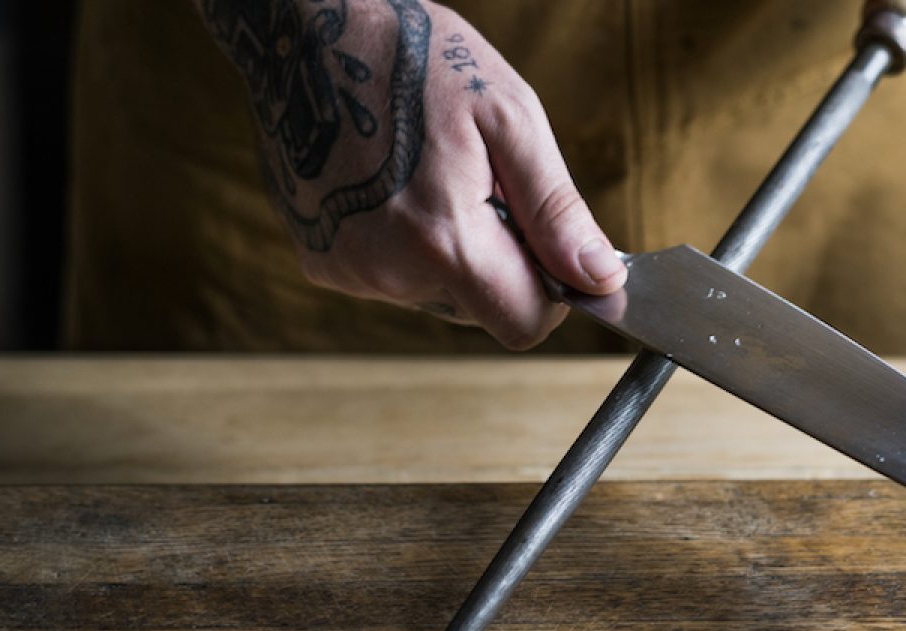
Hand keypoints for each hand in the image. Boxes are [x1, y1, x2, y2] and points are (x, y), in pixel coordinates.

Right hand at [198, 0, 622, 349]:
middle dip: (501, 262)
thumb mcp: (509, 118)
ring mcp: (348, 269)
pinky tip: (397, 183)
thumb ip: (557, 210)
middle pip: (482, 311)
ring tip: (435, 175)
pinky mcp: (321, 260)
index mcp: (442, 240)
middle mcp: (387, 271)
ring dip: (455, 251)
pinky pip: (395, 277)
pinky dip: (411, 244)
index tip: (550, 247)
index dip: (551, 294)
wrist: (306, 30)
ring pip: (439, 294)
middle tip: (484, 186)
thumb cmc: (416, 58)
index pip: (523, 324)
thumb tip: (599, 278)